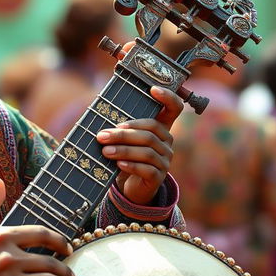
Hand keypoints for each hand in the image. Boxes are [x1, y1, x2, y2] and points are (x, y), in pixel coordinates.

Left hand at [97, 85, 182, 204]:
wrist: (131, 186)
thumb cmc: (126, 156)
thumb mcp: (124, 140)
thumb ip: (120, 128)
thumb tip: (100, 124)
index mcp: (161, 128)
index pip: (174, 108)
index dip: (168, 97)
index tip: (152, 89)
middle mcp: (167, 142)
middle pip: (149, 132)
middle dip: (123, 133)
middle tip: (101, 136)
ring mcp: (165, 160)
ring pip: (147, 151)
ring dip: (123, 150)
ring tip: (105, 151)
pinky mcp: (158, 177)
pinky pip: (147, 169)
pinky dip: (131, 165)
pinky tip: (118, 164)